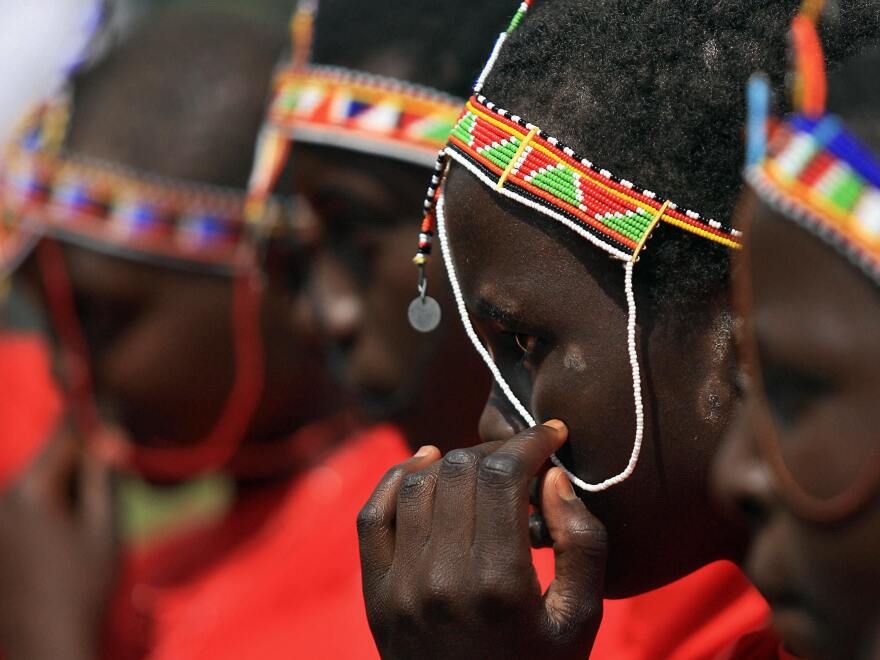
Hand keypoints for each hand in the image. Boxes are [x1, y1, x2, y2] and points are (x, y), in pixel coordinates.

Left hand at [0, 424, 118, 659]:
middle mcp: (3, 501)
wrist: (45, 643)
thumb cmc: (83, 586)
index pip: (64, 437)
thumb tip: (109, 433)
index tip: (110, 401)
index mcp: (30, 492)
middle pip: (48, 460)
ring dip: (66, 482)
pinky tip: (72, 529)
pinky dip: (51, 505)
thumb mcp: (104, 526)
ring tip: (93, 505)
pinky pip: (25, 507)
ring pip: (37, 484)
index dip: (90, 418)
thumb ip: (103, 475)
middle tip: (114, 455)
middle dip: (79, 454)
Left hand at [357, 421, 606, 659]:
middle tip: (523, 459)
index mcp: (499, 585)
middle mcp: (442, 579)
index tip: (553, 434)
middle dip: (498, 451)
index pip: (503, 476)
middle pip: (461, 472)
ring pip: (418, 484)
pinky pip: (373, 514)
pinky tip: (424, 464)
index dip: (531, 441)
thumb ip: (583, 543)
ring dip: (454, 461)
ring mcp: (400, 586)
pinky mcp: (376, 594)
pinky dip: (396, 478)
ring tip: (484, 469)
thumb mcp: (583, 619)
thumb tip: (552, 476)